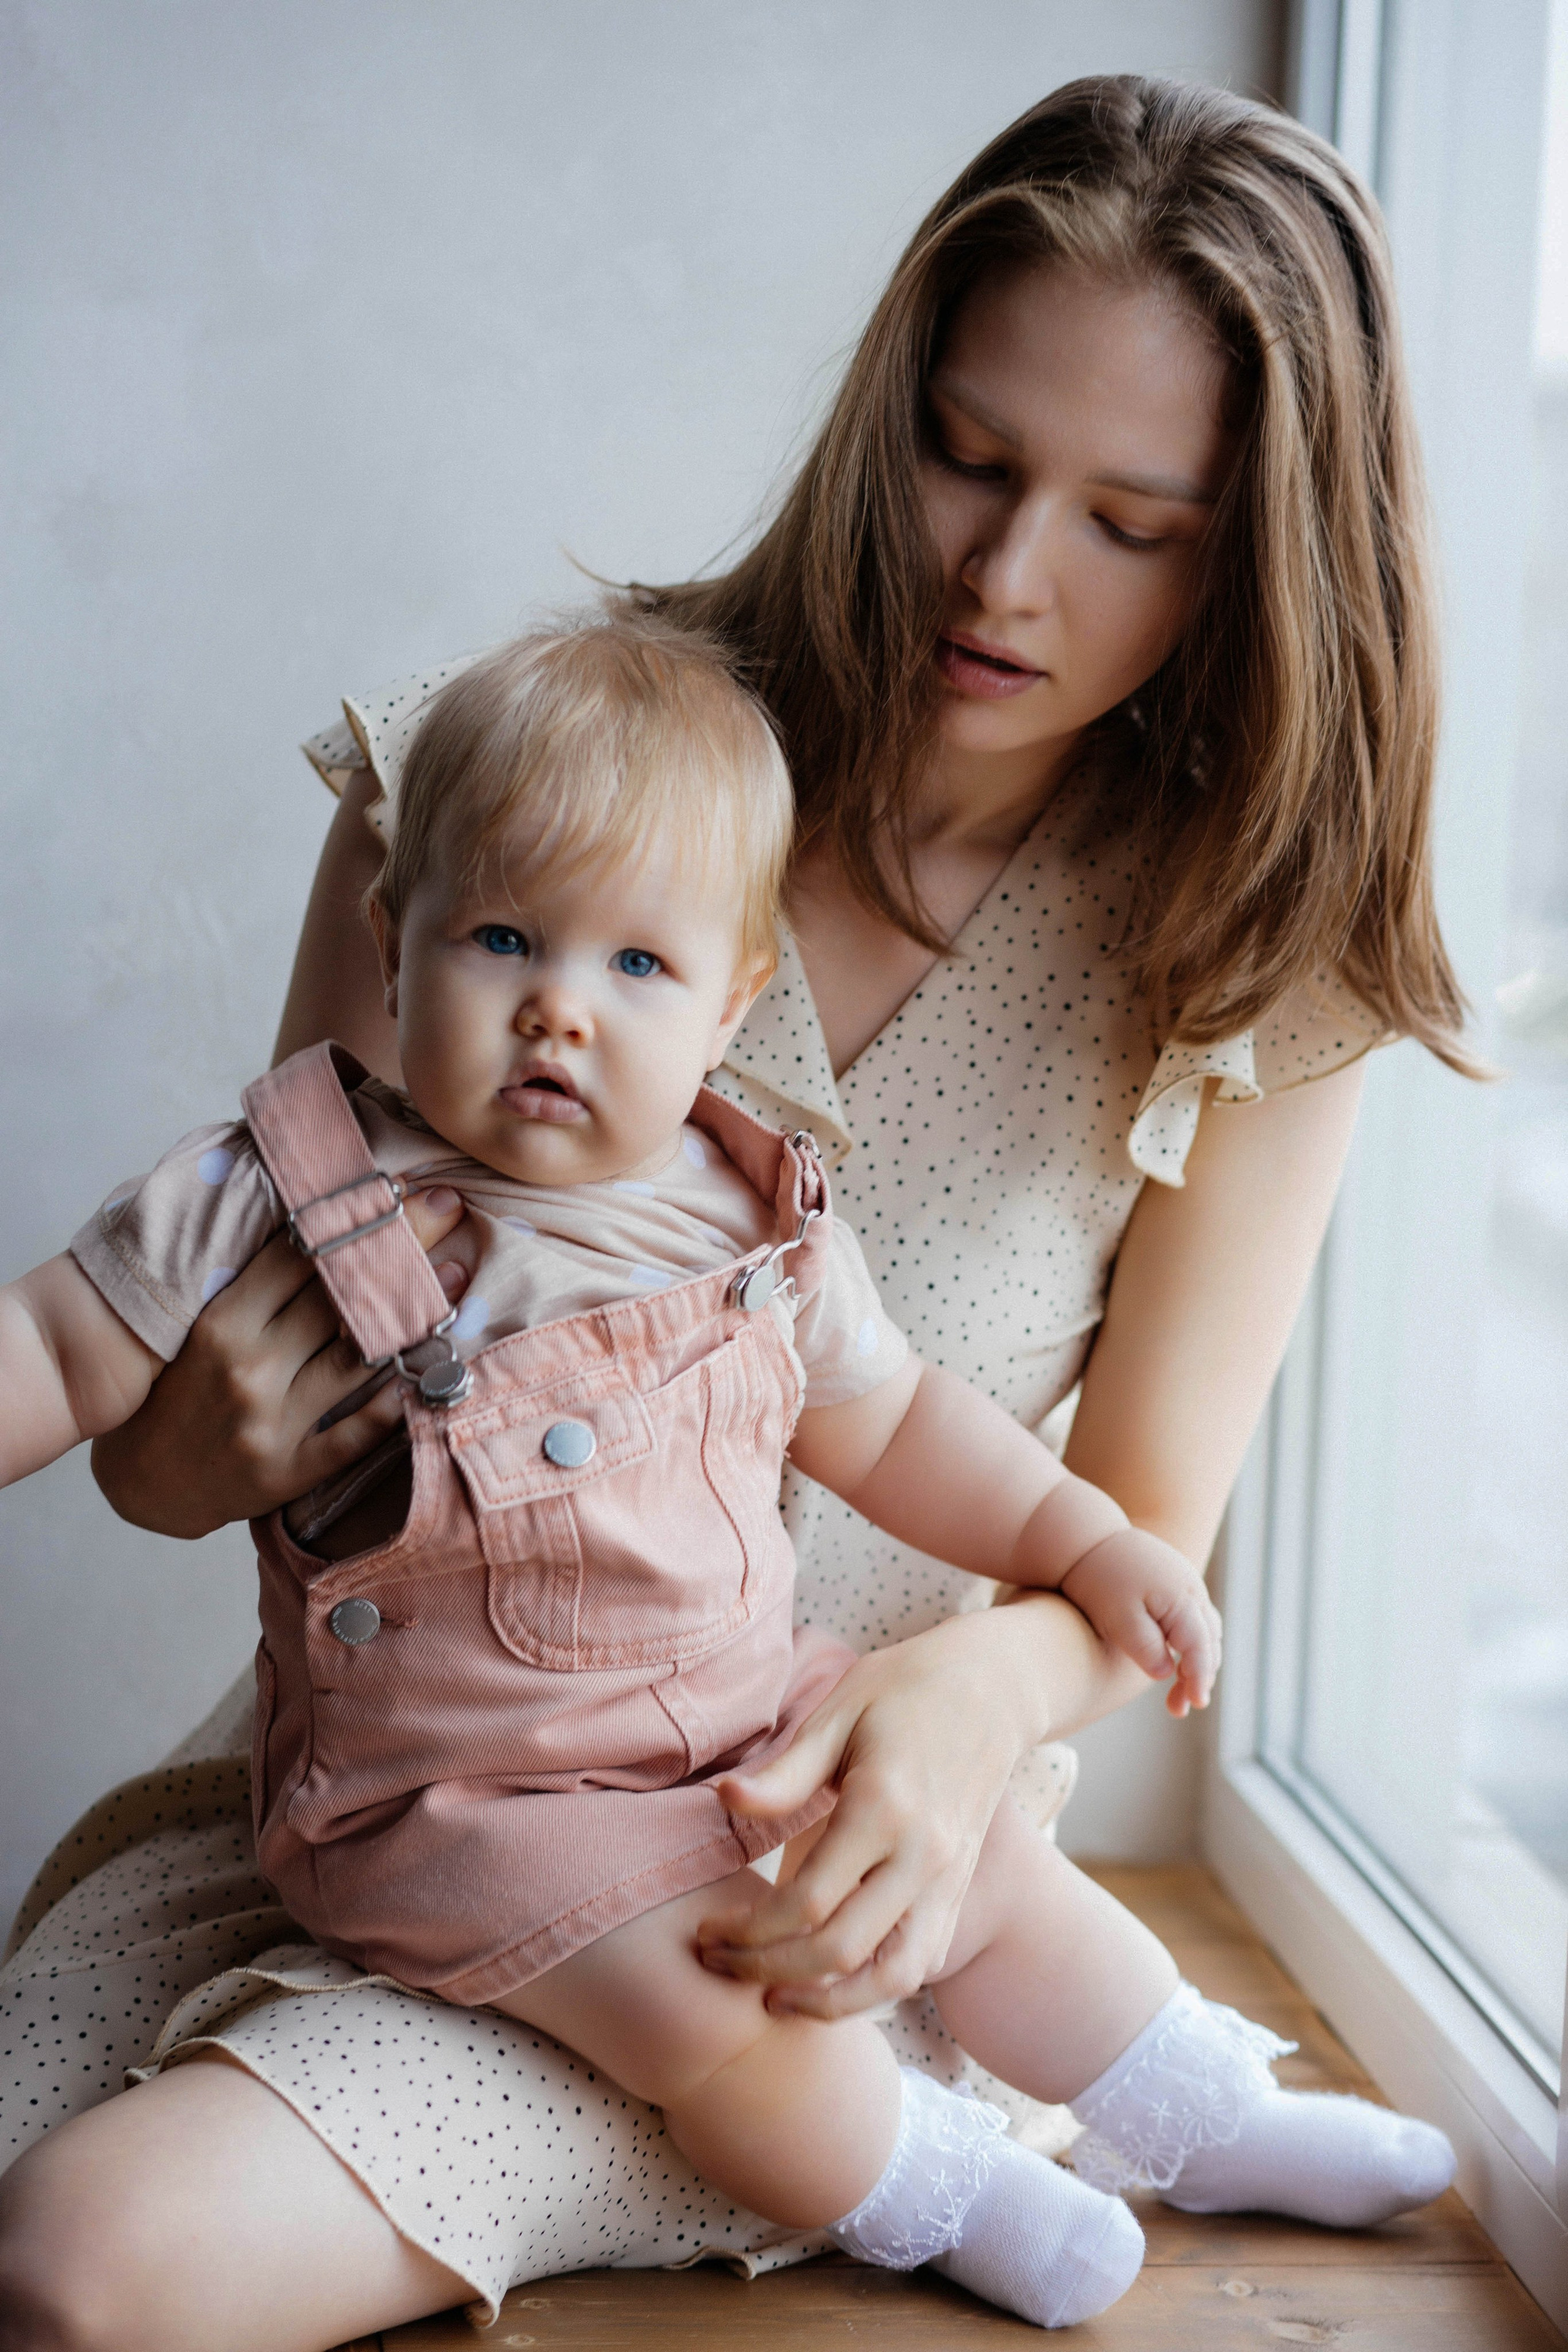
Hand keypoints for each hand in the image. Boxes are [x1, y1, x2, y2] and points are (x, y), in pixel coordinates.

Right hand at [89, 1188, 469, 1536]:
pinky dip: (398, 1398)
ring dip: (418, 1315)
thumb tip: (317, 1217)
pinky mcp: (288, 1472)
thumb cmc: (177, 1388)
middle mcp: (248, 1369)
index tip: (397, 1185)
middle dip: (400, 1247)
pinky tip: (438, 1364)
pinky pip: (358, 1431)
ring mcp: (270, 1424)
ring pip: (360, 1358)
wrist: (145, 1481)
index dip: (354, 1216)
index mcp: (221, 1323)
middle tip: (447, 1205)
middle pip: (340, 1297)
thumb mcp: (201, 1324)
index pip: (300, 1256)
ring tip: (461, 1271)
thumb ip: (254, 1281)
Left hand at [696, 1607, 1054, 2020]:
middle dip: (768, 1971)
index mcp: (883, 1809)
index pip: (805, 1903)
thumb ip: (785, 1772)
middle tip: (719, 1963)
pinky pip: (920, 1962)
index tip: (709, 1930)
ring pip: (892, 1977)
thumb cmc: (904, 1690)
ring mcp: (950, 1878)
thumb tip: (724, 1800)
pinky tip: (829, 1980)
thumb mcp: (838, 1712)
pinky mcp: (961, 1888)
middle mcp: (923, 1856)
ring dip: (829, 2003)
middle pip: (840, 1951)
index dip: (748, 1931)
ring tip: (775, 2001)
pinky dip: (873, 1988)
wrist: (994, 1686)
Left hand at [1058, 1529, 1221, 1715]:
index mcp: (1181, 1598)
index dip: (1200, 1679)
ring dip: (1196, 1662)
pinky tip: (1174, 1659)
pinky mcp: (1173, 1582)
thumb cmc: (1098, 1580)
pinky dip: (1190, 1643)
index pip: (1200, 1648)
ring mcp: (1185, 1583)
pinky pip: (1193, 1618)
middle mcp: (1191, 1589)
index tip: (1196, 1705)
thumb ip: (1146, 1647)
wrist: (1085, 1538)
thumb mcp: (1118, 1618)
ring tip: (1177, 1693)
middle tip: (1177, 1709)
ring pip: (1204, 1630)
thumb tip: (1167, 1673)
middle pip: (1208, 1642)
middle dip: (1197, 1678)